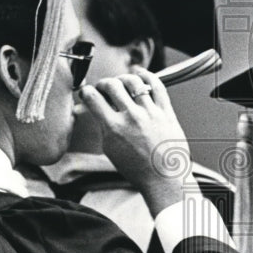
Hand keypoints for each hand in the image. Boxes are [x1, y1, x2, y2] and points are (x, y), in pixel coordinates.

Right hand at [78, 67, 187, 213]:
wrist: (163, 178)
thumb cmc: (136, 168)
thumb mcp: (109, 148)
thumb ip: (102, 126)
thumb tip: (93, 109)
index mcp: (114, 128)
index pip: (93, 98)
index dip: (85, 91)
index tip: (86, 93)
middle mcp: (132, 117)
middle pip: (111, 85)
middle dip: (102, 83)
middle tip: (102, 88)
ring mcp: (151, 113)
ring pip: (133, 81)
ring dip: (122, 79)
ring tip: (120, 84)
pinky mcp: (166, 112)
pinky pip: (157, 86)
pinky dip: (147, 76)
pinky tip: (140, 74)